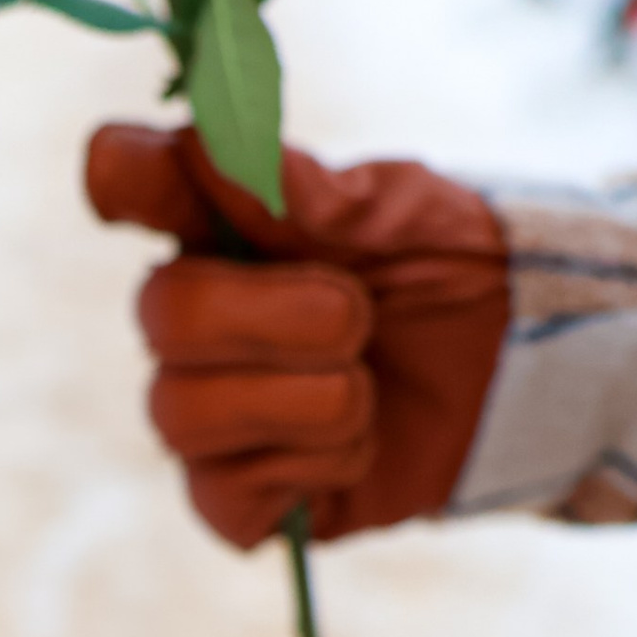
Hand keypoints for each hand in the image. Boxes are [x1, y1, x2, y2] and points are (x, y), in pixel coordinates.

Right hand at [85, 124, 508, 550]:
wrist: (517, 370)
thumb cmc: (444, 271)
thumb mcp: (398, 210)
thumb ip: (304, 187)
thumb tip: (206, 141)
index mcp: (218, 222)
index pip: (137, 181)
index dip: (122, 174)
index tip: (119, 172)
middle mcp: (193, 315)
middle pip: (162, 311)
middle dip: (271, 317)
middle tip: (354, 314)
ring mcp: (206, 408)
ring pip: (181, 413)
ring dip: (303, 399)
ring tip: (365, 386)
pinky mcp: (237, 496)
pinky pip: (222, 495)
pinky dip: (311, 467)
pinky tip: (357, 443)